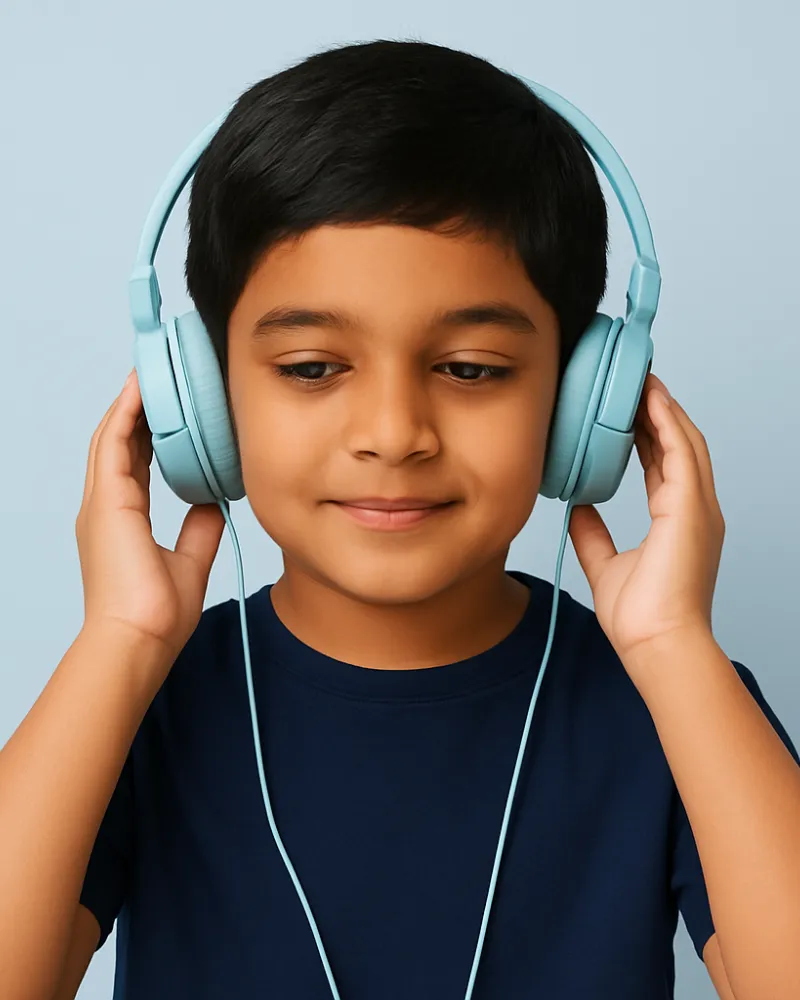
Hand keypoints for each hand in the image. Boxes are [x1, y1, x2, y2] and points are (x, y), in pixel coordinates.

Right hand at [75, 369, 224, 661]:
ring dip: (131, 402)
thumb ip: (199, 527)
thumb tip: (215, 500)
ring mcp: (101, 502)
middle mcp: (106, 507)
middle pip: (121, 442)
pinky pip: (114, 443)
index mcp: (122, 519)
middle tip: (161, 377)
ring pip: (113, 436)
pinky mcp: (106, 501)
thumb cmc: (158, 614)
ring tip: (151, 371)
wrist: (140, 639)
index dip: (150, 432)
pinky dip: (126, 413)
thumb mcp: (190, 560)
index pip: (136, 462)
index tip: (170, 408)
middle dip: (140, 408)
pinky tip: (140, 388)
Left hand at [568, 372, 725, 670]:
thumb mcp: (605, 563)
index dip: (648, 434)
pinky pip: (681, 453)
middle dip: (659, 411)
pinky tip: (652, 399)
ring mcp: (698, 508)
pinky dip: (667, 422)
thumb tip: (577, 505)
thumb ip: (592, 532)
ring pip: (684, 441)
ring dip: (664, 408)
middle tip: (636, 381)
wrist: (656, 643)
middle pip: (678, 445)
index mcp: (677, 521)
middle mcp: (694, 510)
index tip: (629, 410)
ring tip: (643, 379)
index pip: (662, 464)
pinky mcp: (692, 509)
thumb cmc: (641, 617)